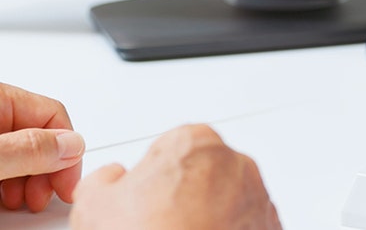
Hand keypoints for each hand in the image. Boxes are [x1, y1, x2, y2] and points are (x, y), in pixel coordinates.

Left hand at [0, 83, 84, 211]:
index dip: (67, 151)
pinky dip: (9, 181)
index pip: (53, 114)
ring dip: (30, 179)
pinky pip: (3, 162)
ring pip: (21, 152)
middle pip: (39, 135)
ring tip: (23, 201)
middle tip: (45, 196)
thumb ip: (28, 149)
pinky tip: (5, 197)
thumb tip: (72, 145)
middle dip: (48, 169)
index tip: (68, 183)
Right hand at [69, 124, 279, 229]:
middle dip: (182, 196)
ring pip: (226, 201)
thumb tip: (111, 178)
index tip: (142, 199)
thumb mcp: (95, 204)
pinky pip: (243, 225)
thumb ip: (105, 179)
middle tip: (157, 225)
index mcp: (196, 143)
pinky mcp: (270, 227)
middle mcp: (236, 165)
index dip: (151, 178)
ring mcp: (257, 197)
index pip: (171, 148)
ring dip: (207, 216)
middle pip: (202, 174)